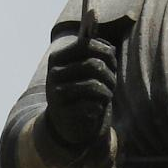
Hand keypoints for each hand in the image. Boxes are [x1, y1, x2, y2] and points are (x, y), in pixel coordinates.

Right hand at [45, 31, 116, 148]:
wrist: (66, 122)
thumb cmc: (80, 90)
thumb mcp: (86, 70)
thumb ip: (97, 56)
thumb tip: (111, 48)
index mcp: (57, 58)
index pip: (84, 45)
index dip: (105, 51)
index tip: (112, 63)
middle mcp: (54, 74)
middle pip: (94, 64)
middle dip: (110, 75)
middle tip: (113, 83)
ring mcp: (56, 93)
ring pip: (94, 85)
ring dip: (108, 91)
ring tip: (107, 96)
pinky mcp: (64, 112)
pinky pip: (91, 105)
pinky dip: (100, 107)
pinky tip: (97, 109)